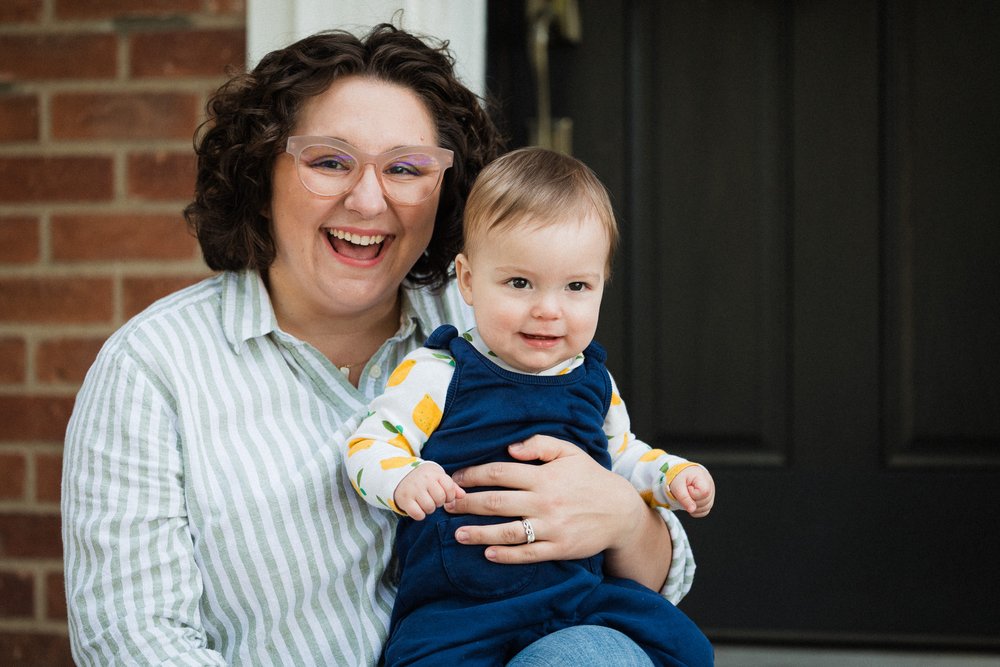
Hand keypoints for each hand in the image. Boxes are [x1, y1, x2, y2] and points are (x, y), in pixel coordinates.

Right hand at [393, 462, 464, 519]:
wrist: (401, 474)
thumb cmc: (425, 478)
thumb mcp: (439, 477)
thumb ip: (452, 486)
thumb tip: (462, 495)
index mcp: (435, 473)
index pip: (449, 488)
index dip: (450, 496)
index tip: (445, 496)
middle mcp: (424, 480)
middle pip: (440, 499)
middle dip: (439, 502)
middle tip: (434, 500)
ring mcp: (413, 489)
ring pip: (429, 507)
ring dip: (429, 509)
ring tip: (426, 503)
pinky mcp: (404, 499)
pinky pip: (417, 514)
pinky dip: (420, 515)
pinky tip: (419, 509)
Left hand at [444, 435, 645, 564]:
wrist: (620, 511)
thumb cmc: (589, 478)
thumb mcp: (569, 452)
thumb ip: (539, 444)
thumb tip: (510, 448)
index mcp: (544, 476)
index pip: (499, 473)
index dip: (473, 474)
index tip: (455, 478)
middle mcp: (544, 501)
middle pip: (495, 502)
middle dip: (466, 503)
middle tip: (445, 505)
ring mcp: (551, 527)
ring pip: (506, 531)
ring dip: (478, 533)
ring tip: (457, 534)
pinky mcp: (558, 548)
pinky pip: (527, 553)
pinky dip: (505, 555)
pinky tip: (487, 553)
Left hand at [669, 466, 714, 517]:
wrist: (680, 473)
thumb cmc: (679, 477)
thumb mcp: (677, 486)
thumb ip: (684, 498)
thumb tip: (692, 510)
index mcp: (703, 478)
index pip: (704, 493)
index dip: (693, 494)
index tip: (687, 487)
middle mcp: (710, 485)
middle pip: (705, 502)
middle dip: (692, 501)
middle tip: (686, 492)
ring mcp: (711, 493)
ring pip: (706, 508)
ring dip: (694, 507)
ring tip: (687, 497)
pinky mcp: (709, 499)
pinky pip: (705, 511)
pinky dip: (696, 510)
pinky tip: (690, 503)